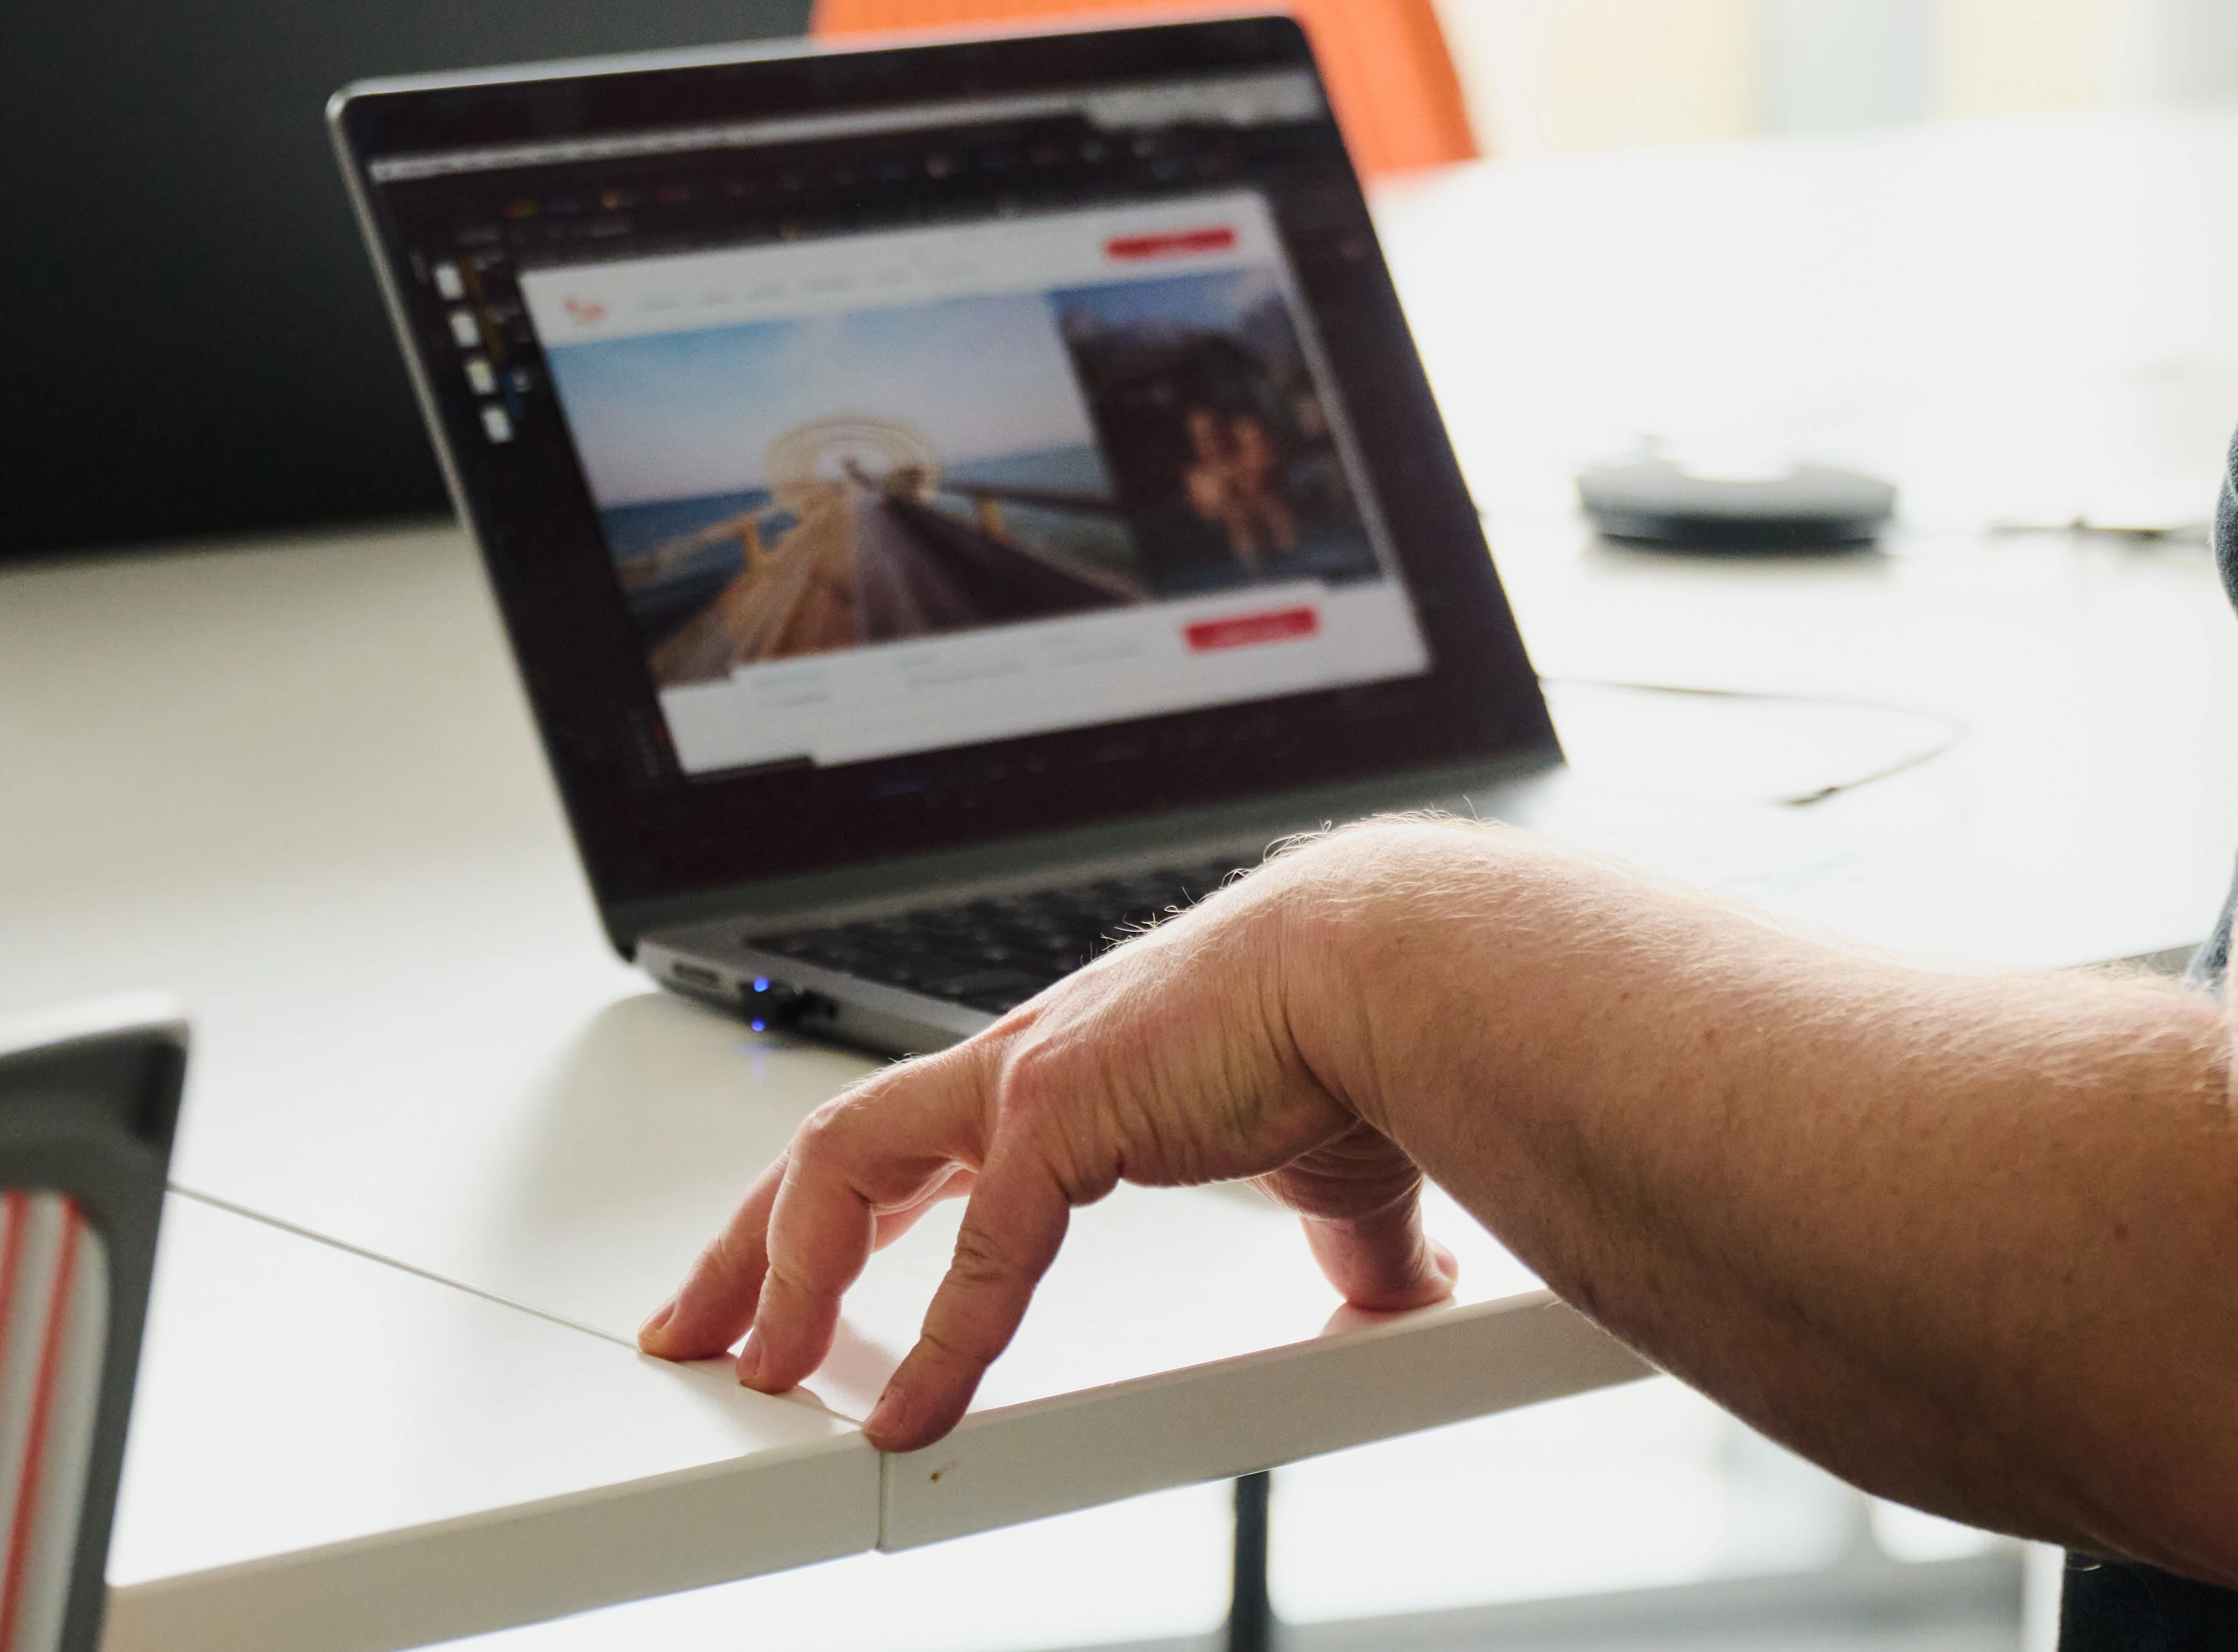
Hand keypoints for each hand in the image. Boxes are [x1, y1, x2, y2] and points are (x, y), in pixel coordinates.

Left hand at [638, 841, 1455, 1448]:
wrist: (1378, 968)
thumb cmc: (1345, 1033)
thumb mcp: (1320, 1171)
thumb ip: (1337, 1239)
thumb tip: (1401, 1287)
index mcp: (1070, 1069)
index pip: (909, 1142)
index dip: (838, 1222)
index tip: (789, 1288)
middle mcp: (1025, 1060)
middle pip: (835, 1147)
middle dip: (751, 1244)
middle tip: (693, 1327)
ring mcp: (1030, 1076)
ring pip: (845, 1163)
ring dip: (784, 1272)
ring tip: (756, 1370)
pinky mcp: (1060, 1110)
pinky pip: (976, 1252)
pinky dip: (940, 1345)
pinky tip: (916, 1413)